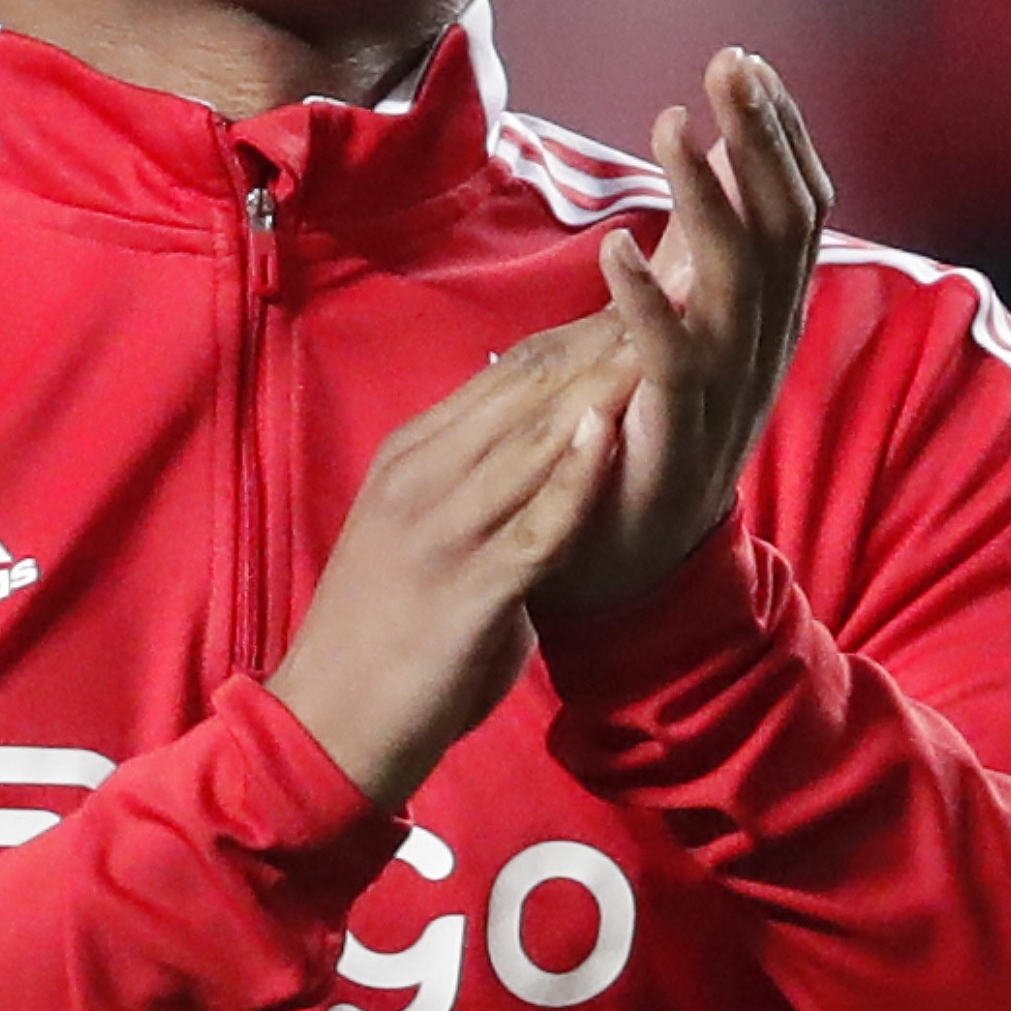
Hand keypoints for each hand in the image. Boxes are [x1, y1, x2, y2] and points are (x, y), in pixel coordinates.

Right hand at [267, 318, 630, 805]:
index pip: (509, 372)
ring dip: (604, 383)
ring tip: (666, 333)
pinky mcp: (464, 591)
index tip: (652, 289)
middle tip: (683, 284)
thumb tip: (540, 448)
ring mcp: (441, 530)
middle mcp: (423, 476)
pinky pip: (530, 524)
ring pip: (532, 438)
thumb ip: (480, 489)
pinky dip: (572, 478)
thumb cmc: (385, 638)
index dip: (585, 328)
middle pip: (527, 385)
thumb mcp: (426, 537)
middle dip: (609, 333)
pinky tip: (611, 435)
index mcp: (414, 456)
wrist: (327, 726)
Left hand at [550, 49, 828, 617]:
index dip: (779, 136)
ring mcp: (725, 395)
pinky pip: (673, 363)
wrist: (633, 569)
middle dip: (762, 140)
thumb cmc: (648, 434)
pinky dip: (649, 304)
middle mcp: (762, 348)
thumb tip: (715, 154)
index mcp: (766, 317)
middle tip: (730, 63)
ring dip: (706, 200)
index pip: (796, 208)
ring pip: (738, 283)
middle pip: (784, 227)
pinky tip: (615, 248)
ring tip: (669, 126)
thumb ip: (703, 249)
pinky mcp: (674, 439)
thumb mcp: (687, 325)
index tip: (747, 63)